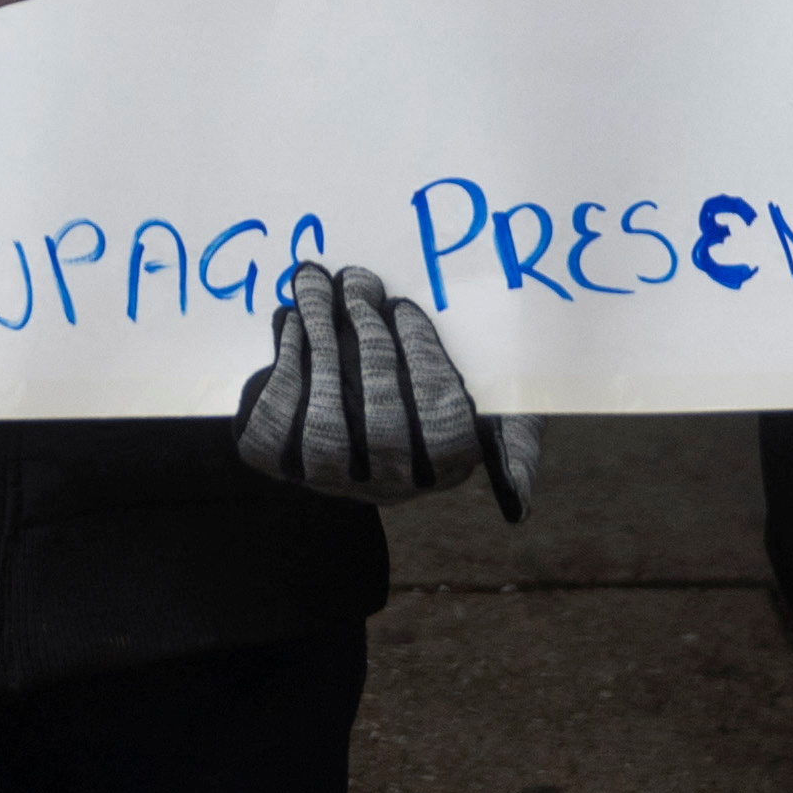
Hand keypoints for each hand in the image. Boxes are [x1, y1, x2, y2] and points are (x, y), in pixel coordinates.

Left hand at [235, 262, 534, 514]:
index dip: (422, 365)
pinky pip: (273, 435)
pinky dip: (280, 375)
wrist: (368, 385)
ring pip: (325, 432)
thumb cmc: (445, 384)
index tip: (407, 308)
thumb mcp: (499, 407)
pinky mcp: (285, 463)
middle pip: (383, 431)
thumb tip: (518, 509)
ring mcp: (335, 481)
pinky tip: (291, 323)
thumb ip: (514, 442)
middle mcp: (392, 486)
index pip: (444, 431)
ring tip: (317, 287)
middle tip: (358, 283)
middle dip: (368, 347)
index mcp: (450, 467)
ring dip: (320, 351)